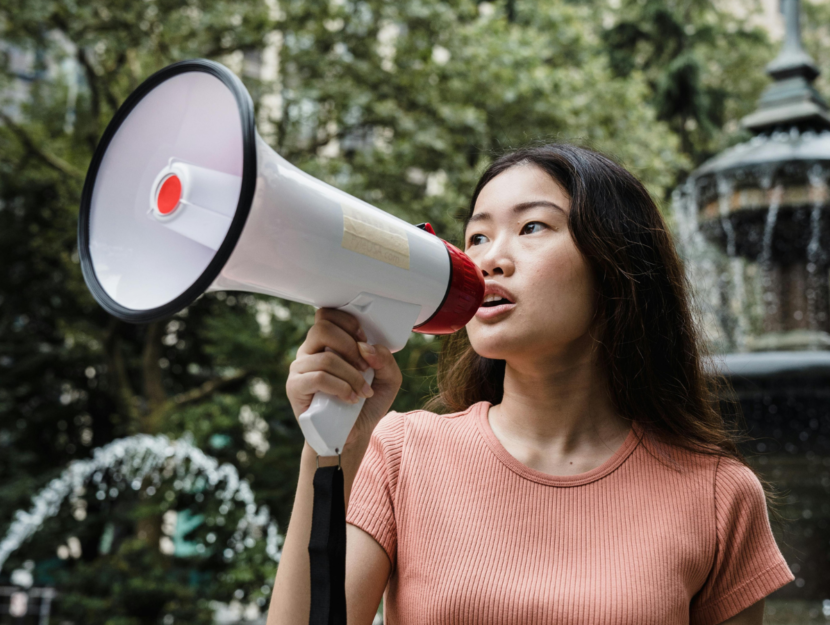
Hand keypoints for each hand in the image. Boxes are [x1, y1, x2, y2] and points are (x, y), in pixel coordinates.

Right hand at [286, 308, 402, 450]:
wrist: (351, 435)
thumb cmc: (365, 403)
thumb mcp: (388, 379)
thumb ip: (385, 359)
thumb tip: (366, 348)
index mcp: (327, 342)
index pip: (327, 314)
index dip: (348, 322)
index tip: (364, 340)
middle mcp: (310, 350)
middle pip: (323, 328)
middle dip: (351, 347)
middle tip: (365, 368)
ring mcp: (300, 368)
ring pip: (326, 358)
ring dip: (352, 376)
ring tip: (362, 392)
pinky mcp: (295, 387)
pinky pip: (318, 377)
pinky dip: (341, 387)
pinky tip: (350, 398)